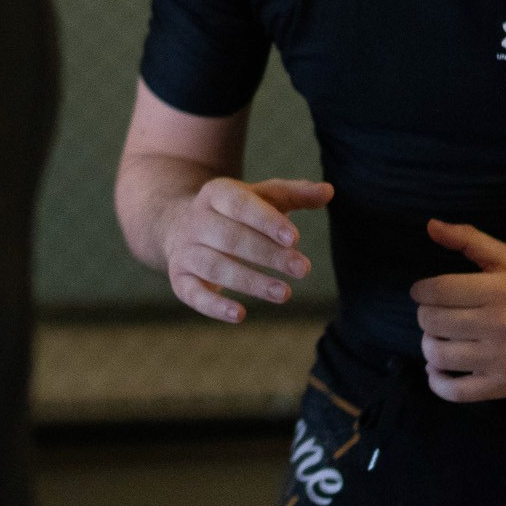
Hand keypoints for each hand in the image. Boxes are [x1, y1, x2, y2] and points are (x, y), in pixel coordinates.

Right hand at [162, 176, 332, 321]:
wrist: (177, 224)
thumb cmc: (234, 212)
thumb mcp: (260, 197)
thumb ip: (293, 194)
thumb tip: (329, 191)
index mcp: (215, 194)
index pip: (240, 205)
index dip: (266, 221)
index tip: (295, 238)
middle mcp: (195, 220)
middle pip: (230, 238)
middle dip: (268, 255)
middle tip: (303, 269)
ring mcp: (185, 250)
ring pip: (215, 267)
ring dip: (251, 282)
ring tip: (285, 294)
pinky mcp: (179, 278)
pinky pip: (193, 294)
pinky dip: (214, 306)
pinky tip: (241, 314)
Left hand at [411, 221, 505, 401]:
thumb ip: (468, 239)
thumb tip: (430, 226)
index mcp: (500, 291)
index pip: (437, 291)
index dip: (421, 291)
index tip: (423, 293)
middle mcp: (501, 325)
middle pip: (432, 322)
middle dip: (426, 317)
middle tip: (437, 315)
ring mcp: (503, 359)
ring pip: (438, 355)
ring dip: (430, 346)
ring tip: (440, 339)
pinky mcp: (505, 386)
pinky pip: (454, 391)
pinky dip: (437, 382)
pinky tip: (438, 370)